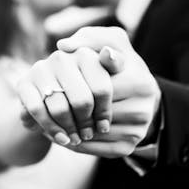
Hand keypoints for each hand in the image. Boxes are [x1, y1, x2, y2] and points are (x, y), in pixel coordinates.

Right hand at [17, 45, 124, 145]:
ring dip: (69, 129)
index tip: (104, 127)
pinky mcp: (23, 83)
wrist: (47, 98)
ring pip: (60, 108)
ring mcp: (41, 69)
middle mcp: (62, 58)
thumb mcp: (101, 80)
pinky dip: (51, 128)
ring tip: (75, 139)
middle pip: (81, 100)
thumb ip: (115, 64)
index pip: (101, 88)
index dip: (104, 113)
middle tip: (87, 135)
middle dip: (86, 123)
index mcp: (85, 54)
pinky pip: (38, 111)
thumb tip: (107, 52)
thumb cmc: (82, 91)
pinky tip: (61, 138)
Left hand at [57, 27, 161, 157]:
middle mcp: (142, 106)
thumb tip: (63, 45)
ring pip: (91, 134)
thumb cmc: (117, 64)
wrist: (140, 94)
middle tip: (45, 107)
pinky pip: (96, 149)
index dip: (72, 88)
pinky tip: (63, 135)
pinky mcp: (130, 146)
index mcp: (138, 79)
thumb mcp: (109, 42)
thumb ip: (88, 38)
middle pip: (90, 114)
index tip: (56, 86)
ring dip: (68, 130)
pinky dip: (77, 145)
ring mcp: (138, 129)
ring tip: (49, 123)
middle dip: (67, 111)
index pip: (96, 88)